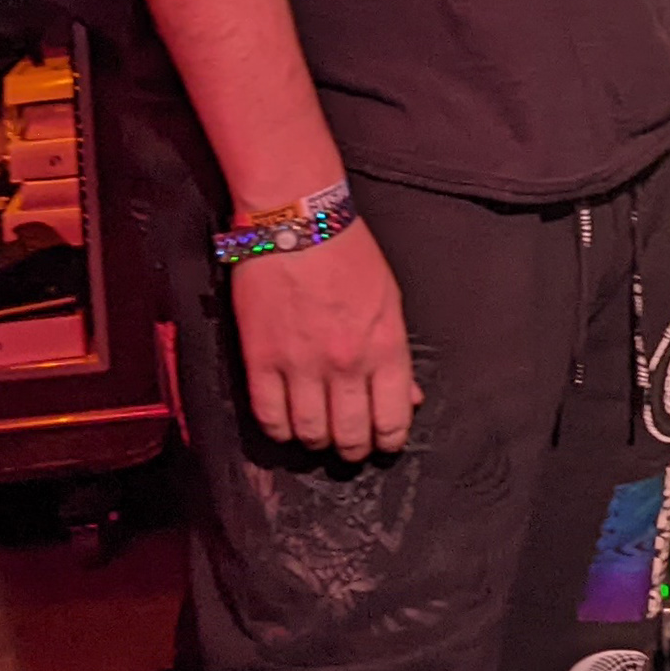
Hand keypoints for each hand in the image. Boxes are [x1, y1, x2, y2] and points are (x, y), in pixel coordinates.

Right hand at [226, 224, 416, 459]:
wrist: (297, 221)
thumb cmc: (349, 254)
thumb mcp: (390, 300)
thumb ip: (397, 355)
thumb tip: (408, 398)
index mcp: (385, 348)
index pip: (392, 420)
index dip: (388, 441)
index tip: (382, 444)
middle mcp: (346, 364)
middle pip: (350, 436)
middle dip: (353, 449)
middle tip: (349, 446)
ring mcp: (301, 364)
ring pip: (310, 433)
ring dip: (316, 441)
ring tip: (318, 434)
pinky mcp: (261, 359)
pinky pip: (269, 416)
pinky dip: (280, 429)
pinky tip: (287, 423)